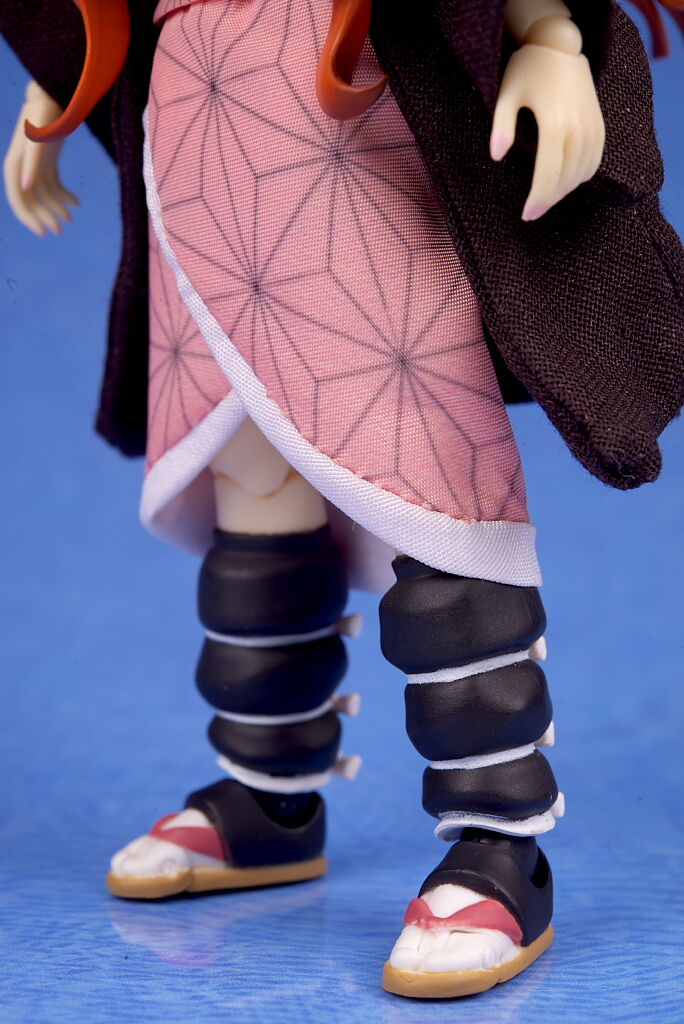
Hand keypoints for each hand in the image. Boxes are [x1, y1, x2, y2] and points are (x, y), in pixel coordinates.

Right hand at [3, 80, 78, 236]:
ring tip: (70, 219)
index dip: (29, 219)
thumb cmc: (43, 117)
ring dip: (57, 208)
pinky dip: (65, 196)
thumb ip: (31, 162)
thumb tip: (25, 186)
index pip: (18, 200)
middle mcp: (22, 169)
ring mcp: (35, 166)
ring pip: (44, 195)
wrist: (51, 98)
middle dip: (44, 217)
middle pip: (31, 201)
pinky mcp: (48, 162)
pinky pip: (55, 185)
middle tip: (60, 231)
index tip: (43, 233)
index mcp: (14, 167)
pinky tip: (76, 203)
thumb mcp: (37, 140)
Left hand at [489, 44, 604, 220]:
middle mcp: (577, 127)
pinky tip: (566, 183)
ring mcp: (592, 126)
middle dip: (549, 199)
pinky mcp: (599, 125)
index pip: (548, 173)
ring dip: (564, 191)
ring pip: (582, 173)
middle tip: (533, 213)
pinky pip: (594, 161)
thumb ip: (501, 126)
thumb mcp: (507, 94)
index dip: (538, 198)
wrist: (560, 46)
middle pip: (565, 178)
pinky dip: (581, 177)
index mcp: (554, 123)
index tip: (527, 215)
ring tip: (546, 198)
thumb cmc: (527, 70)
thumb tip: (496, 158)